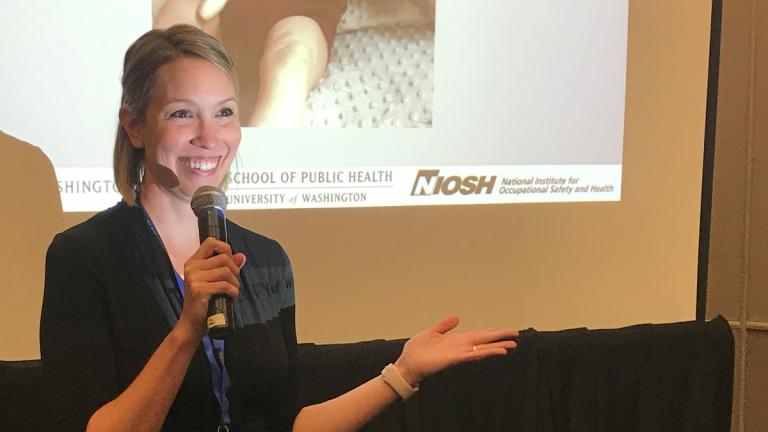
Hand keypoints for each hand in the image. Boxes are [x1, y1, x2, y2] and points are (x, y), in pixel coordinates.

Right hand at [177, 237, 245, 337]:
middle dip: (235, 270)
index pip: (211, 242)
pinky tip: (231, 297)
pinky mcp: (199, 289)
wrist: (193, 323)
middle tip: (234, 283)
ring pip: (226, 271)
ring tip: (233, 291)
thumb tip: (242, 256)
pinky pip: (225, 285)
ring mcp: (194, 278)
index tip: (230, 262)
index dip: (225, 248)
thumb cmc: (205, 301)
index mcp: (194, 262)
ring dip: (235, 282)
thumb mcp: (215, 280)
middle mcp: (192, 267)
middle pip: (224, 258)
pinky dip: (233, 291)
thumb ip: (227, 267)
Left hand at [394, 315, 517, 386]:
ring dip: (497, 346)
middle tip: (516, 334)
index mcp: (456, 340)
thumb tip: (457, 317)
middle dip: (500, 337)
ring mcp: (459, 352)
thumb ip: (444, 325)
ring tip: (512, 344)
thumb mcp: (431, 332)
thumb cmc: (417, 351)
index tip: (505, 330)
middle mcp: (461, 346)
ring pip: (482, 348)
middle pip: (485, 340)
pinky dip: (485, 352)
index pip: (478, 335)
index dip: (491, 332)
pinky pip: (474, 354)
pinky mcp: (455, 358)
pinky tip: (496, 351)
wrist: (408, 364)